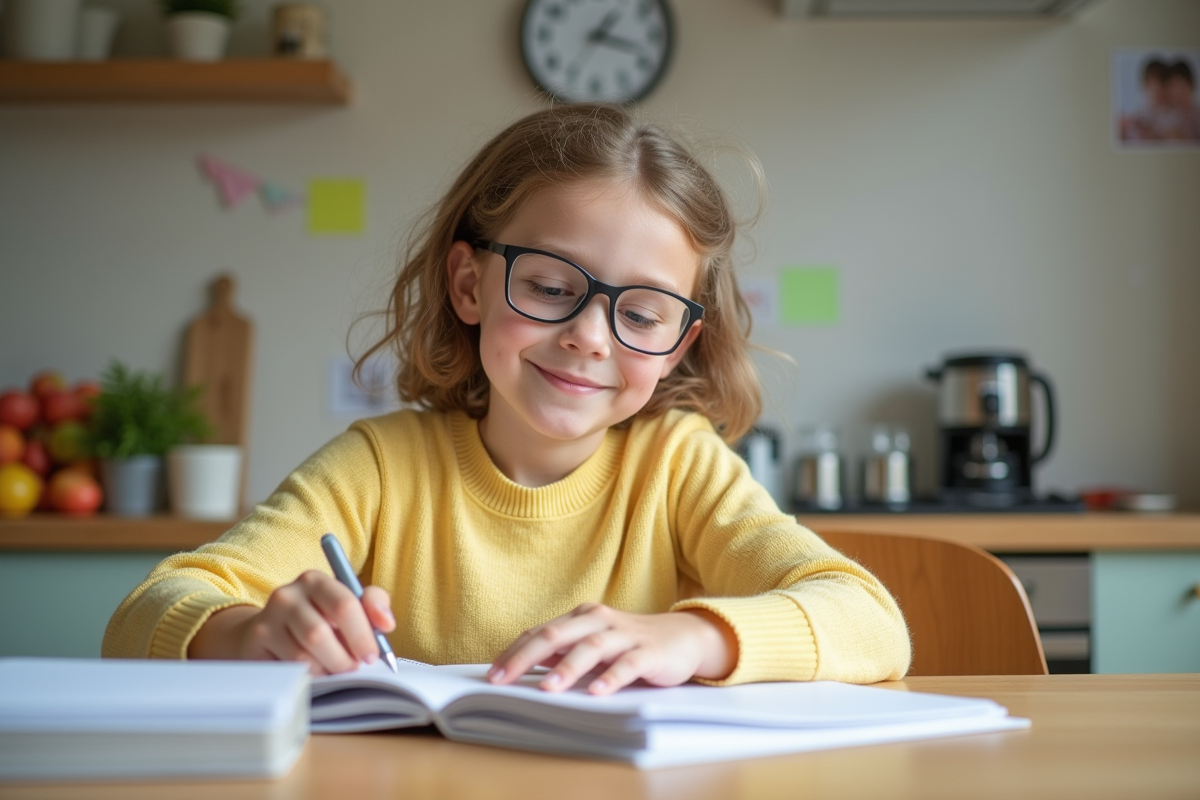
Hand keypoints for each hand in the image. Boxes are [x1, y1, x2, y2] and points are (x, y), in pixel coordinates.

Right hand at [187, 571, 394, 675]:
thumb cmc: (318, 619)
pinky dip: (309, 674)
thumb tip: (386, 623)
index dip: (362, 635)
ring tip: (334, 668)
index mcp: (315, 580)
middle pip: (320, 633)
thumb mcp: (348, 605)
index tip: (372, 656)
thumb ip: (374, 605)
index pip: (344, 605)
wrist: (268, 634)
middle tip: (353, 668)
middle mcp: (288, 594)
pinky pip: (289, 666)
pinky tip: (315, 670)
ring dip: (326, 669)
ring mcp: (268, 618)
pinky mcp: (258, 641)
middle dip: (344, 657)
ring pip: (304, 654)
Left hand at [487, 604, 737, 695]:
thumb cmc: (631, 644)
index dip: (514, 652)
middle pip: (557, 634)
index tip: (491, 675)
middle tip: (503, 679)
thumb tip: (523, 666)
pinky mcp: (650, 653)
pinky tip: (597, 692)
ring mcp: (625, 635)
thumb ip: (564, 651)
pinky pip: (628, 665)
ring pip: (591, 648)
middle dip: (526, 657)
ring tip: (548, 688)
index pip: (540, 632)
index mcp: (582, 617)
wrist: (685, 637)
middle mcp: (600, 620)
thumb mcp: (594, 644)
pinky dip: (611, 678)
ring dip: (567, 668)